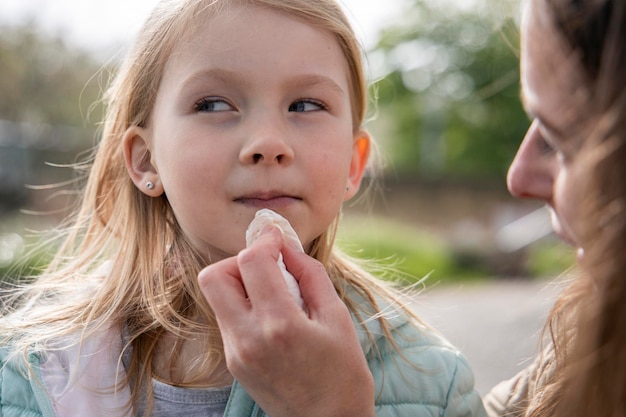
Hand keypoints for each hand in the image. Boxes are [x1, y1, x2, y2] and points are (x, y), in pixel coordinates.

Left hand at [198, 227, 374, 416]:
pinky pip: (228, 318)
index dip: (264, 241)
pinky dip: (245, 305)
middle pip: (214, 276)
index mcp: (279, 325)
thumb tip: (288, 247)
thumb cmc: (343, 374)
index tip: (278, 239)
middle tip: (269, 267)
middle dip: (239, 261)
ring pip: (217, 297)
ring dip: (241, 283)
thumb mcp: (337, 318)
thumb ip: (310, 275)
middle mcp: (248, 338)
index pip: (250, 262)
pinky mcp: (234, 362)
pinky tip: (273, 315)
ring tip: (274, 293)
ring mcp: (236, 353)